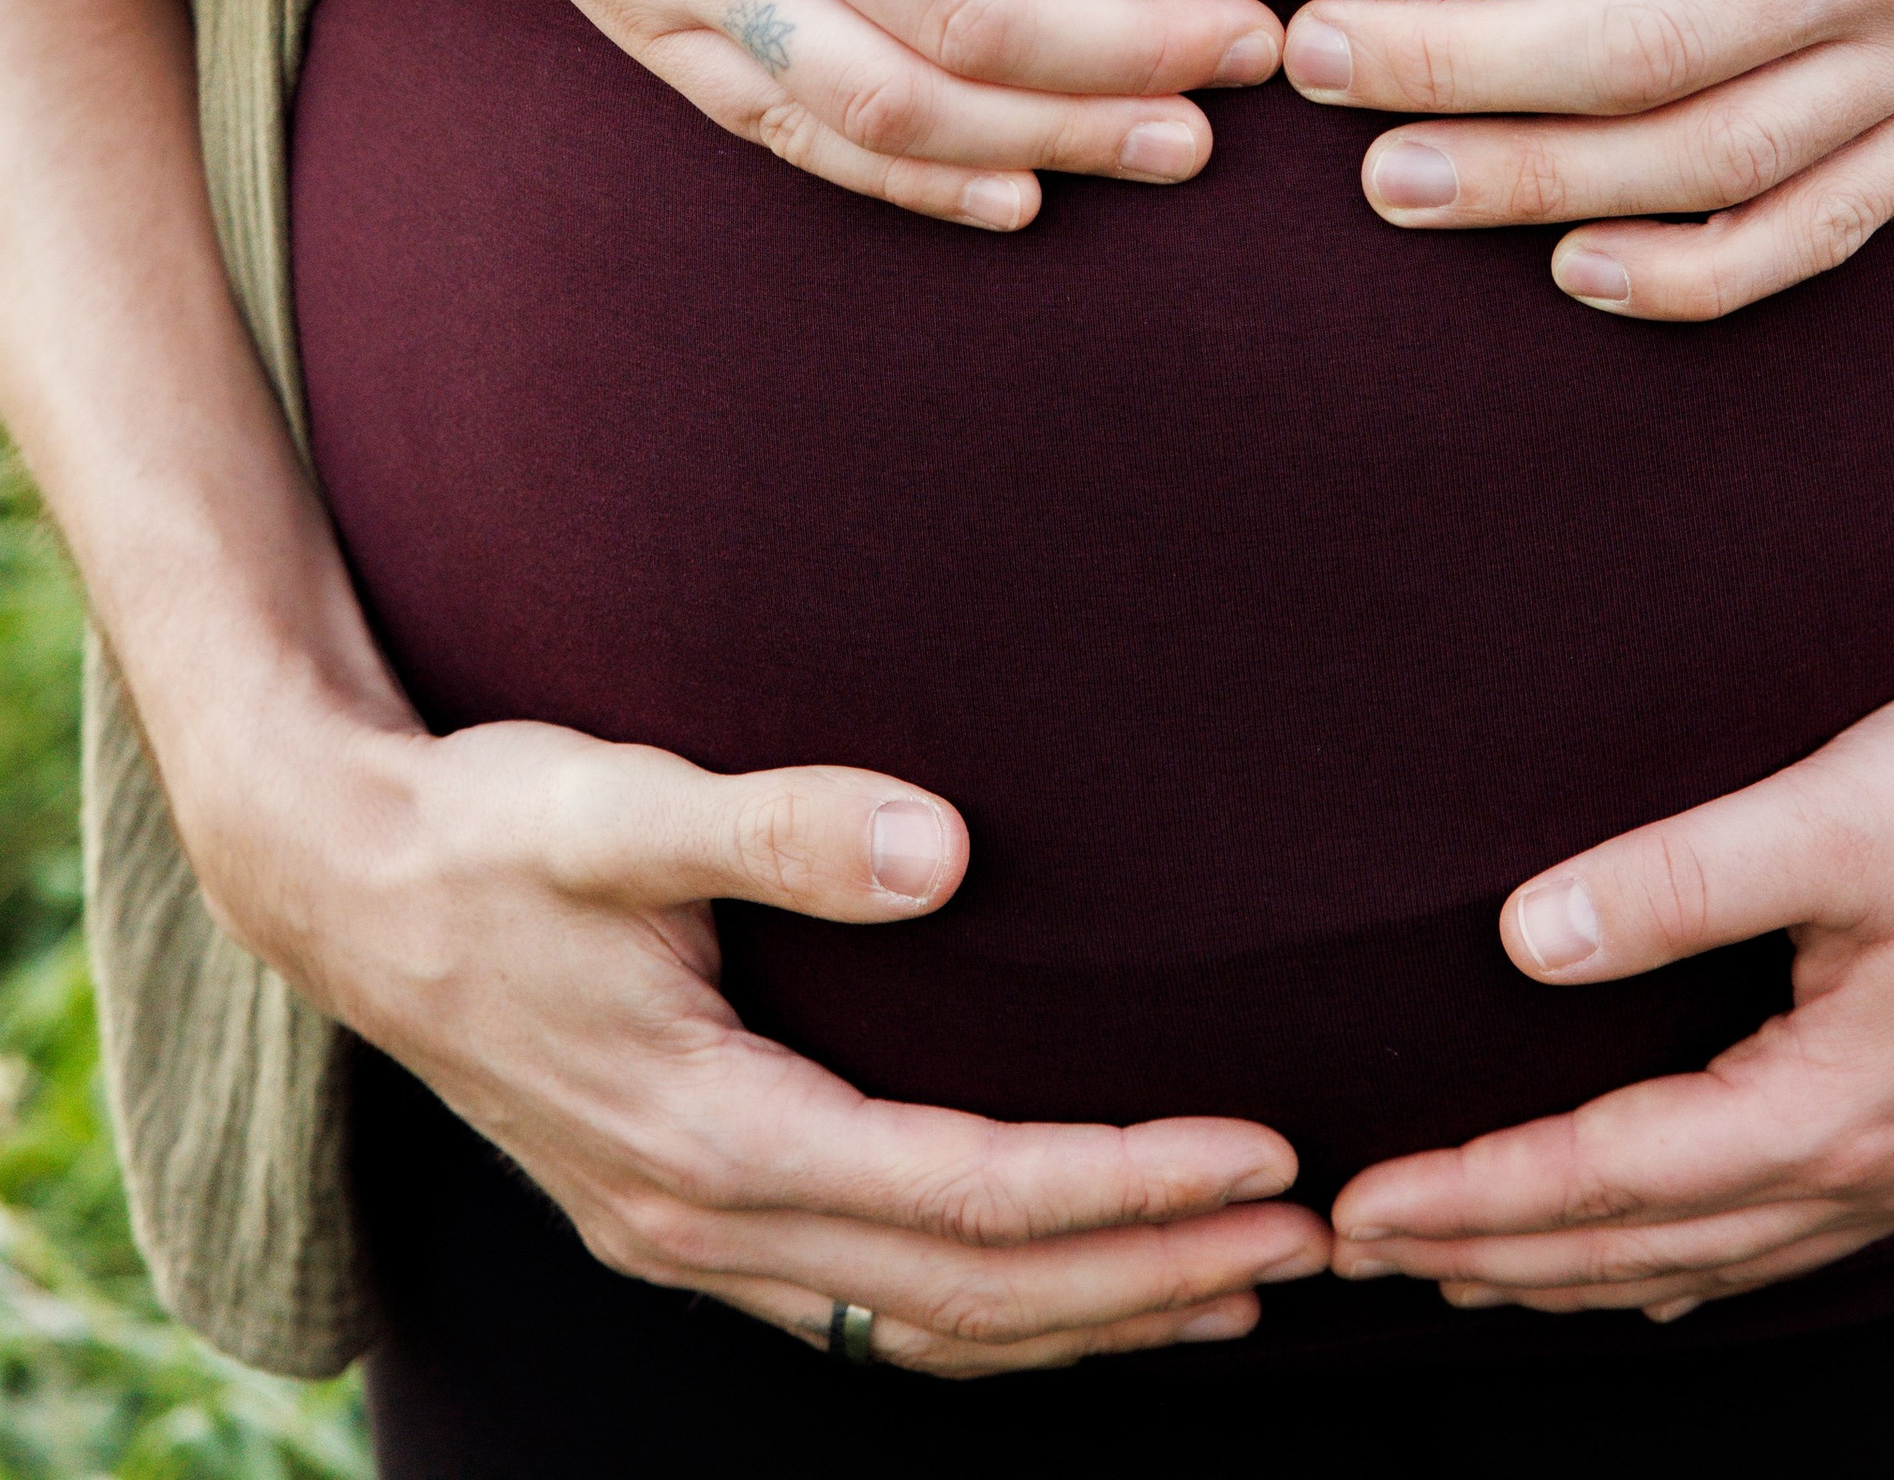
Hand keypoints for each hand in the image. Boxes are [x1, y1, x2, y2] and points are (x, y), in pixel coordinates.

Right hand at [194, 702, 1327, 1374]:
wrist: (338, 880)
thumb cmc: (488, 824)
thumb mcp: (615, 804)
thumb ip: (775, 821)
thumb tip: (941, 847)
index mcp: (709, 1134)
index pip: (970, 1195)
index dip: (1128, 1182)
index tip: (1268, 1148)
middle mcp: (703, 1218)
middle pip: (974, 1291)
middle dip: (1154, 1273)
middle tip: (1319, 1237)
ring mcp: (687, 1235)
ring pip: (929, 1324)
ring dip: (1093, 1313)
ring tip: (1244, 1284)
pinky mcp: (682, 1212)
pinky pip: (871, 1302)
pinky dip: (994, 1312)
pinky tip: (1073, 1288)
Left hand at [1329, 635, 1893, 1317]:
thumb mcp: (1825, 815)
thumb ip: (1668, 884)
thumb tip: (1521, 939)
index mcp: (1833, 1108)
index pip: (1605, 1178)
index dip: (1471, 1196)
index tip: (1358, 1207)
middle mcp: (1877, 1168)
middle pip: (1646, 1245)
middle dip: (1497, 1257)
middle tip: (1365, 1261)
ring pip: (1717, 1256)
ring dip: (1586, 1269)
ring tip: (1474, 1277)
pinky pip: (1789, 1235)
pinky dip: (1693, 1254)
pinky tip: (1656, 1259)